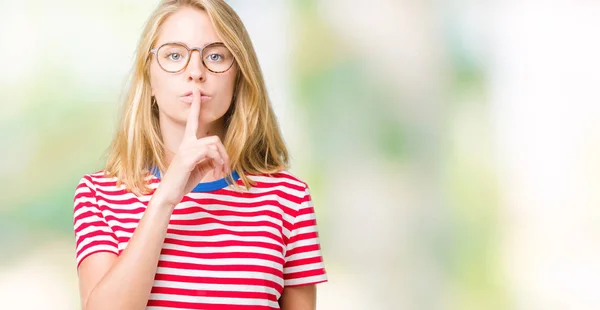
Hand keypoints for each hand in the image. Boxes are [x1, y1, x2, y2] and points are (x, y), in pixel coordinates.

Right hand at [152, 88, 229, 207]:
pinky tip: (216, 173)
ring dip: (222, 160)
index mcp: (187, 143)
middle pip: (214, 139)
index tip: (196, 91)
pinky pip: (210, 152)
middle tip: (226, 169)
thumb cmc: (183, 181)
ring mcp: (186, 149)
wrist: (169, 194)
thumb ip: (209, 160)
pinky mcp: (188, 158)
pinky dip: (218, 162)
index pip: (192, 120)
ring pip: (214, 145)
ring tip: (220, 173)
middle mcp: (186, 143)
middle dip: (225, 154)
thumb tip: (219, 158)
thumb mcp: (200, 169)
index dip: (195, 105)